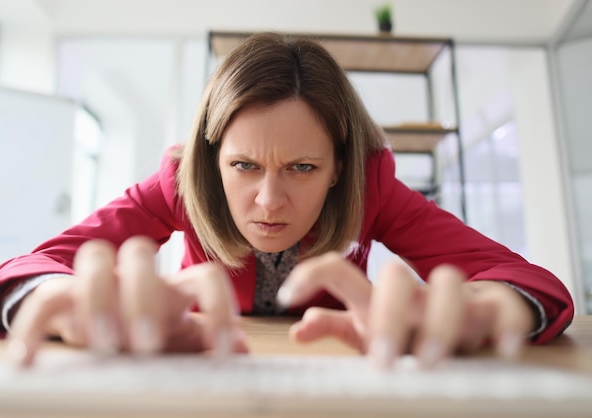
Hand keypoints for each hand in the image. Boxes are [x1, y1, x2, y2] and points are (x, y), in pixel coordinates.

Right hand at [8, 236, 247, 366]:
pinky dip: (33, 327)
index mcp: (175, 288)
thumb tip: (246, 349)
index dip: (219, 308)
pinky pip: (44, 297)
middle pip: (140, 252)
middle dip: (143, 298)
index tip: (224, 353)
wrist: (101, 324)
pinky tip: (28, 361)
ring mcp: (99, 283)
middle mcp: (138, 277)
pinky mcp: (63, 298)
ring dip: (97, 299)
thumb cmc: (150, 333)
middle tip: (146, 346)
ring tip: (103, 347)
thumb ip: (206, 342)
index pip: (205, 276)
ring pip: (95, 257)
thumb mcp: (181, 341)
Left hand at [277, 252, 535, 367]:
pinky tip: (504, 351)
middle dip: (387, 313)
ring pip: (449, 282)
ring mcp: (454, 297)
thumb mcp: (370, 332)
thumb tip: (296, 331)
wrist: (470, 312)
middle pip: (395, 276)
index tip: (286, 295)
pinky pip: (504, 307)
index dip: (312, 274)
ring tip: (431, 363)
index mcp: (377, 298)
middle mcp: (413, 293)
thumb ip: (337, 328)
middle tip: (381, 361)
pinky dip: (507, 327)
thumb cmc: (411, 327)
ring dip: (440, 321)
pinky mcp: (494, 308)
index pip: (341, 270)